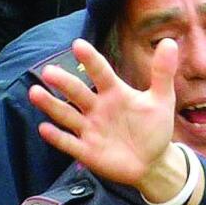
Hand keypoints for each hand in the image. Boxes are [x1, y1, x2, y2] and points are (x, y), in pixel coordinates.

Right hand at [29, 38, 178, 188]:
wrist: (153, 162)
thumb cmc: (154, 128)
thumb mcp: (161, 100)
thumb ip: (162, 73)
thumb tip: (170, 42)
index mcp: (114, 93)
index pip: (101, 73)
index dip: (91, 60)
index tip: (78, 45)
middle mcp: (97, 108)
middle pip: (78, 93)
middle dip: (64, 83)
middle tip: (49, 71)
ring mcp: (90, 129)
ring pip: (67, 115)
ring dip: (51, 105)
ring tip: (34, 92)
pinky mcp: (87, 151)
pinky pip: (69, 143)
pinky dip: (57, 137)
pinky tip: (44, 128)